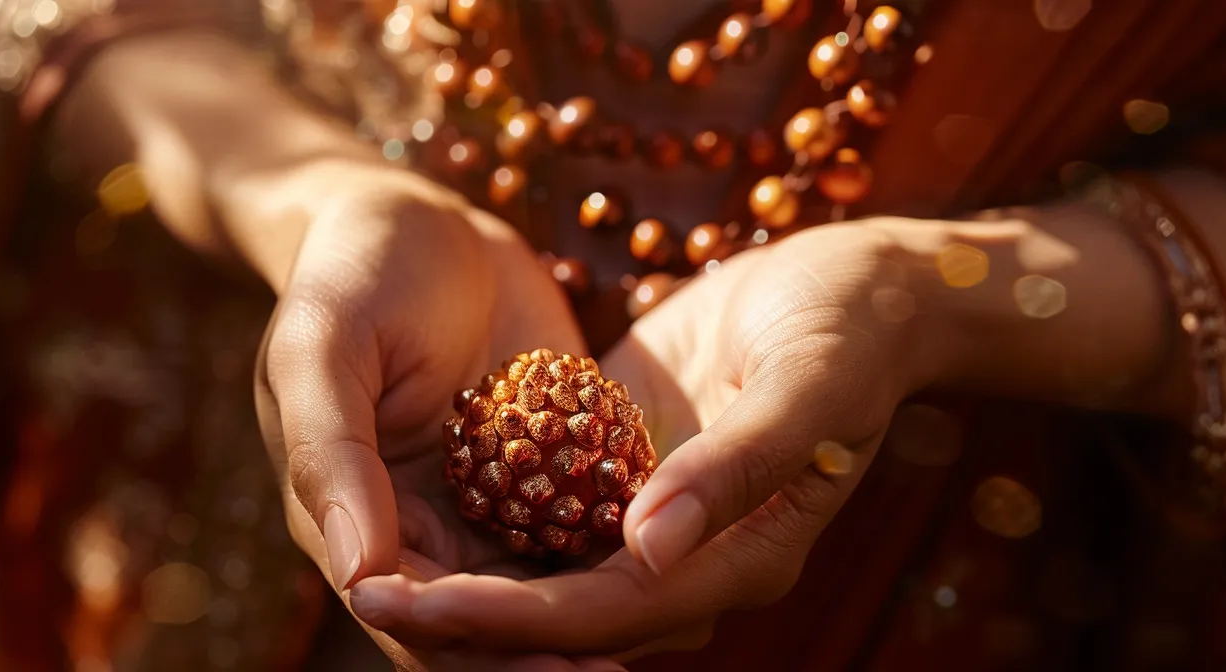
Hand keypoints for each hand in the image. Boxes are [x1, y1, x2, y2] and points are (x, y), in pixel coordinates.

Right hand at [253, 163, 632, 670]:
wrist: (412, 214)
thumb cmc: (349, 271)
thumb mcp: (322, 348)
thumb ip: (334, 457)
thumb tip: (359, 575)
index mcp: (354, 522)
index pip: (410, 614)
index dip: (474, 646)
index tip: (546, 664)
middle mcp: (422, 533)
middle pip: (483, 623)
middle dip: (546, 655)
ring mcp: (486, 505)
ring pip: (540, 590)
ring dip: (594, 624)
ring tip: (667, 635)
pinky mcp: (546, 468)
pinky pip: (582, 527)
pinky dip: (622, 553)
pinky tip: (686, 566)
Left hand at [345, 221, 953, 655]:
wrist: (865, 286)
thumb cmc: (850, 330)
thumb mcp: (807, 386)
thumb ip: (734, 467)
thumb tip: (647, 545)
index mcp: (735, 562)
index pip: (599, 611)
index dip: (503, 616)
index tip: (412, 604)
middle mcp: (689, 559)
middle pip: (558, 610)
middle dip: (462, 610)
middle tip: (360, 591)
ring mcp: (655, 517)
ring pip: (543, 569)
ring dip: (461, 570)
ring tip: (364, 559)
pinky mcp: (628, 468)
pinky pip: (548, 506)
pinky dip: (488, 511)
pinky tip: (410, 496)